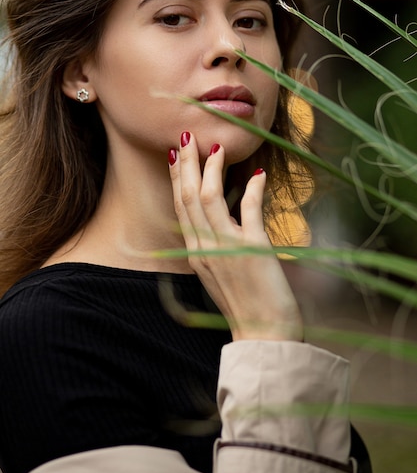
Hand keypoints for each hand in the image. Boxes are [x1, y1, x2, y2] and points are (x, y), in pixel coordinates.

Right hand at [168, 131, 303, 341]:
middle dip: (188, 164)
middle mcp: (204, 249)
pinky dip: (251, 189)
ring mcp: (226, 249)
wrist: (265, 335)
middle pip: (188, 197)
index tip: (177, 155)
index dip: (178, 178)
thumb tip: (223, 219)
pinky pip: (247, 210)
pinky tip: (258, 174)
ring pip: (208, 198)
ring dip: (211, 169)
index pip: (181, 207)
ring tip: (217, 148)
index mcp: (196, 253)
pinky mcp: (252, 250)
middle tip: (188, 137)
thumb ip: (216, 246)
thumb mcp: (222, 273)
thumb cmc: (247, 304)